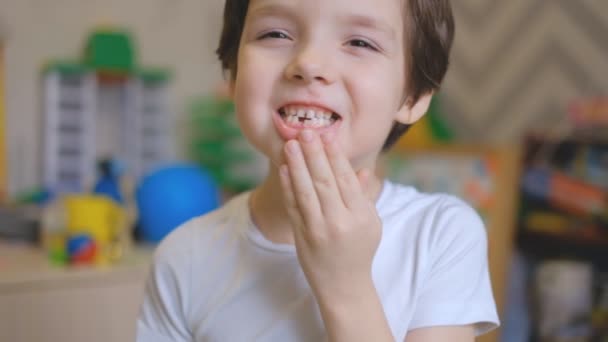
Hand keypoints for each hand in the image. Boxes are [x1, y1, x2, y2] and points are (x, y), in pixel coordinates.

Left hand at [278, 129, 381, 301]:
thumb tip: (363, 169)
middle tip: (306, 131)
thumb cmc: (360, 249)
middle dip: (314, 154)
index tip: (327, 134)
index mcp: (360, 216)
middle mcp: (339, 222)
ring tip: (291, 144)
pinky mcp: (301, 236)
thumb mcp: (370, 223)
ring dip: (297, 165)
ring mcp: (318, 230)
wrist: (343, 285)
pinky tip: (285, 169)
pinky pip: (293, 206)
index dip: (335, 155)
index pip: (346, 179)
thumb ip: (363, 195)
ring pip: (306, 192)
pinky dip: (288, 186)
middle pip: (324, 182)